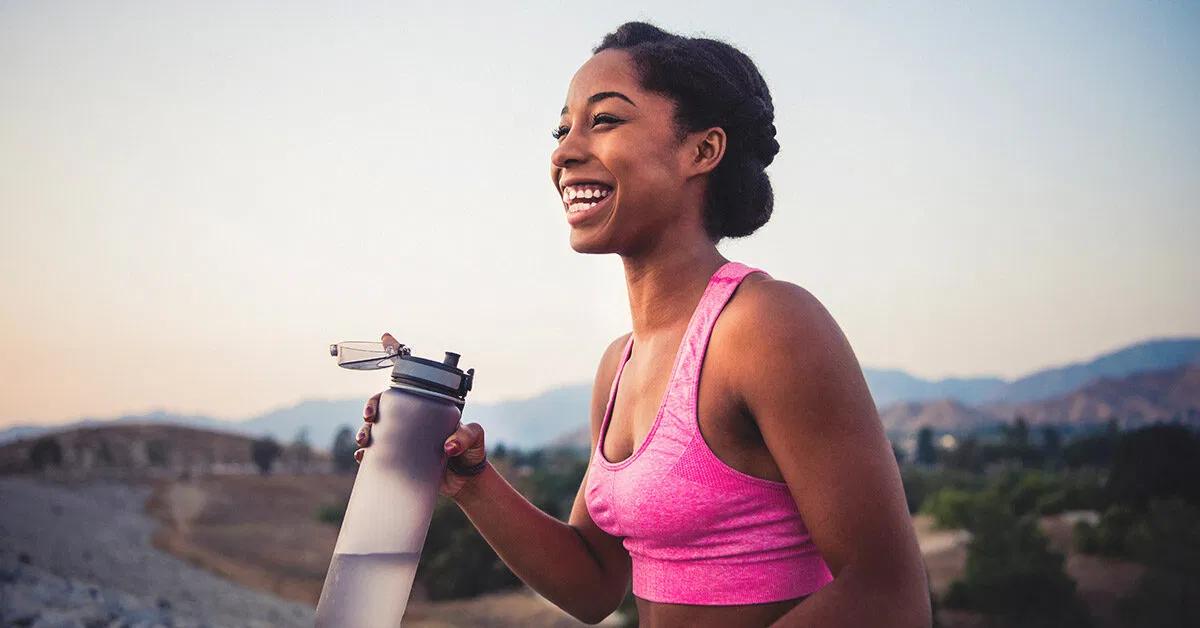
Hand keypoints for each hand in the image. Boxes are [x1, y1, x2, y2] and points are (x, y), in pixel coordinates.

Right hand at [354, 332, 487, 497]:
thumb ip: (466, 436)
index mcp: (428, 407)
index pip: (413, 378)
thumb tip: (448, 446)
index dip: (397, 355)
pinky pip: (376, 454)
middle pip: (384, 403)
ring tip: (364, 439)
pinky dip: (366, 454)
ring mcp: (403, 438)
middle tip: (370, 416)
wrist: (466, 481)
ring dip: (364, 430)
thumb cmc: (472, 453)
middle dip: (371, 405)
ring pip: (375, 428)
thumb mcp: (474, 438)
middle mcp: (412, 419)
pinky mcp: (398, 459)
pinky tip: (363, 457)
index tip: (385, 337)